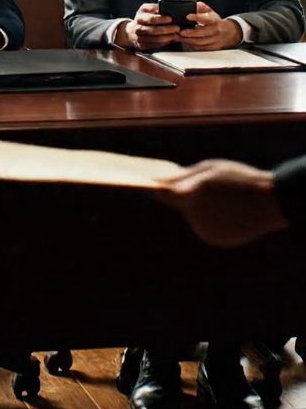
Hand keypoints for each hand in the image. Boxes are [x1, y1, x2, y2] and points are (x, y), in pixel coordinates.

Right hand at [115, 3, 180, 50]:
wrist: (130, 32)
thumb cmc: (142, 19)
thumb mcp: (145, 10)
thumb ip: (153, 7)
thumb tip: (162, 6)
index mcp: (139, 18)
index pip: (150, 19)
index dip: (161, 19)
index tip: (170, 18)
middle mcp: (137, 29)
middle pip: (153, 30)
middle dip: (166, 29)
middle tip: (177, 28)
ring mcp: (139, 39)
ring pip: (155, 39)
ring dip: (167, 37)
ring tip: (175, 34)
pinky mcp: (142, 46)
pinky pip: (155, 45)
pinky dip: (164, 42)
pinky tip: (170, 39)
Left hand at [154, 159, 287, 247]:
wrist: (271, 201)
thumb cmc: (238, 179)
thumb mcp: (210, 169)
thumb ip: (184, 177)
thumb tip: (161, 182)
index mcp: (190, 196)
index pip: (161, 195)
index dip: (150, 189)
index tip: (138, 185)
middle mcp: (194, 217)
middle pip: (182, 205)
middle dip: (189, 196)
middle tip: (210, 187)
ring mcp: (204, 231)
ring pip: (195, 216)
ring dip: (203, 208)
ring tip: (225, 198)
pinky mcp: (215, 240)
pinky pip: (207, 226)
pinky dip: (214, 219)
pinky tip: (230, 211)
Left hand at [178, 3, 241, 50]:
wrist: (229, 33)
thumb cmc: (216, 22)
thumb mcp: (210, 12)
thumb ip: (201, 7)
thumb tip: (194, 5)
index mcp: (214, 20)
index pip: (205, 18)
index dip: (196, 17)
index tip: (188, 16)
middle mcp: (215, 31)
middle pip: (202, 33)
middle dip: (190, 33)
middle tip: (180, 32)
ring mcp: (214, 40)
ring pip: (200, 42)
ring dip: (188, 40)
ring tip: (179, 37)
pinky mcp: (212, 47)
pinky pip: (201, 48)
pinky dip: (192, 46)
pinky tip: (186, 42)